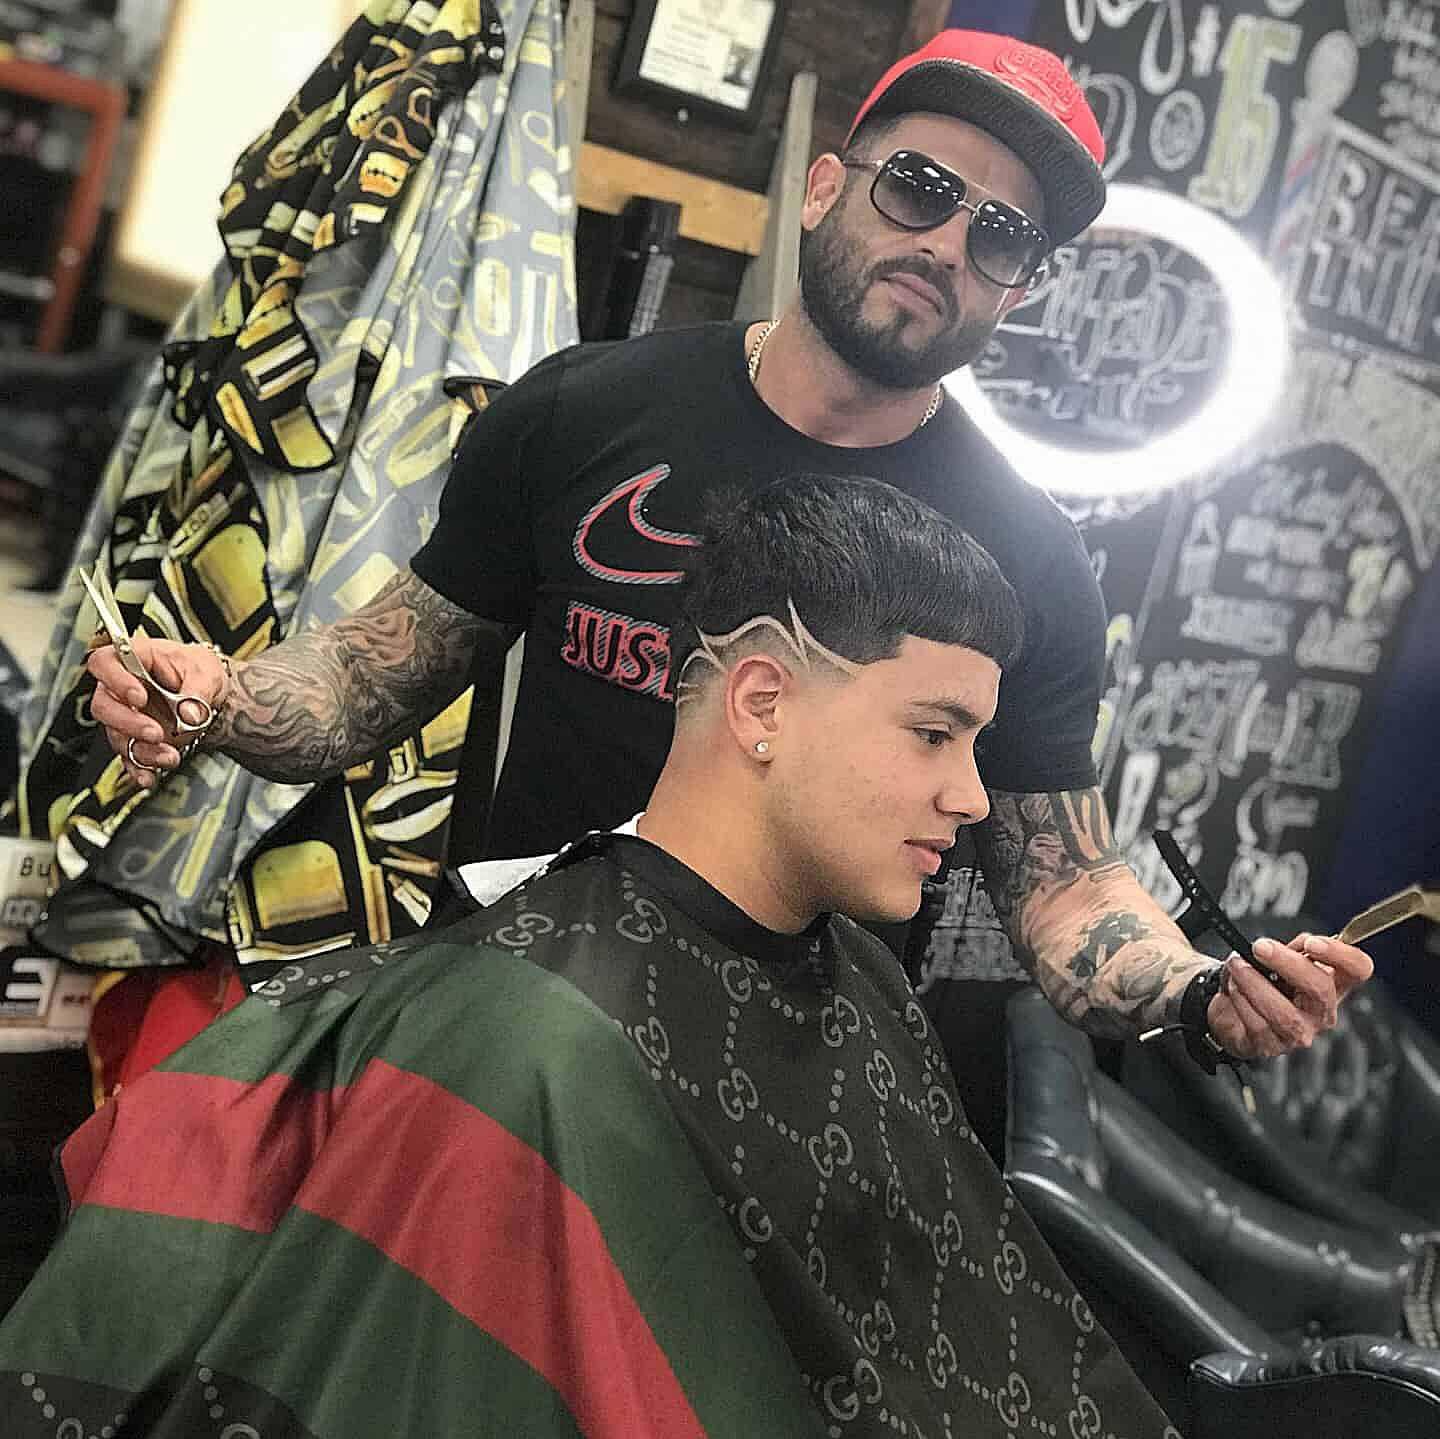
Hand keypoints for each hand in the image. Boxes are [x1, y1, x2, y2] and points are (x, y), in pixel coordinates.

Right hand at [88, 635, 228, 788]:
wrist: (210, 694)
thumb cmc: (200, 671)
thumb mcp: (207, 672)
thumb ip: (198, 690)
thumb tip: (189, 713)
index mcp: (135, 660)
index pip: (104, 663)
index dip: (116, 681)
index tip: (139, 698)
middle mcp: (121, 688)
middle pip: (104, 706)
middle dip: (128, 724)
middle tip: (156, 733)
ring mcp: (125, 714)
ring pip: (116, 735)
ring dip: (141, 750)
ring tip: (170, 756)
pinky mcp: (134, 738)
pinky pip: (127, 756)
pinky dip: (138, 768)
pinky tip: (149, 776)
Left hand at [1206, 932, 1373, 1058]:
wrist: (1231, 1013)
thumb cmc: (1263, 984)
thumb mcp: (1279, 960)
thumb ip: (1294, 949)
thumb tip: (1303, 943)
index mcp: (1332, 984)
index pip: (1358, 969)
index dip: (1342, 955)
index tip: (1312, 943)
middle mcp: (1321, 1012)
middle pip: (1321, 989)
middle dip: (1288, 963)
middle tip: (1260, 948)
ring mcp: (1299, 1033)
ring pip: (1285, 1013)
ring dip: (1254, 983)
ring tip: (1237, 965)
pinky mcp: (1271, 1046)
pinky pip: (1257, 1024)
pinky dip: (1240, 999)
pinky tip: (1233, 987)